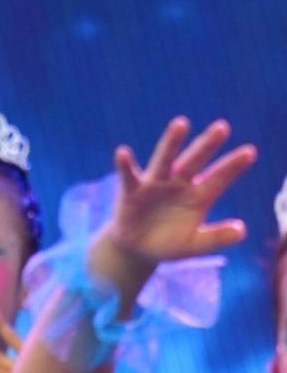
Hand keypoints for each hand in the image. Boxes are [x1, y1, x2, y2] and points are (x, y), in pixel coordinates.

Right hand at [103, 117, 255, 268]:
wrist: (137, 249)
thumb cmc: (169, 243)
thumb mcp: (193, 245)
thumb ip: (215, 238)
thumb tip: (242, 231)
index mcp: (199, 194)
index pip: (218, 178)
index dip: (232, 166)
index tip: (250, 153)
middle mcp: (180, 182)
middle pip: (195, 161)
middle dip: (207, 145)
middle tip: (222, 128)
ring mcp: (156, 183)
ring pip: (165, 160)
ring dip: (171, 143)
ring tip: (181, 124)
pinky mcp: (133, 191)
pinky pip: (129, 176)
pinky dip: (125, 165)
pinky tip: (122, 153)